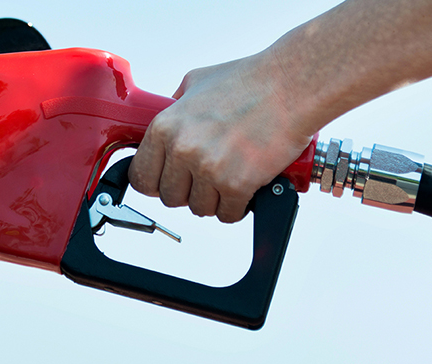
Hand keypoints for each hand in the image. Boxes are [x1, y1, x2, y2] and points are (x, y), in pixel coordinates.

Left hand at [130, 52, 316, 222]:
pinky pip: (227, 214)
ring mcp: (209, 169)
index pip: (141, 177)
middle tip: (205, 178)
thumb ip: (175, 108)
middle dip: (187, 191)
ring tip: (229, 177)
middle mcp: (182, 149)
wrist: (290, 87)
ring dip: (214, 199)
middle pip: (169, 197)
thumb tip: (167, 126)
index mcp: (166, 127)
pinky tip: (244, 188)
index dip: (155, 182)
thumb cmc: (250, 81)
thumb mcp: (196, 83)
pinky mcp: (237, 184)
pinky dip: (237, 207)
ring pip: (199, 208)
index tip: (167, 181)